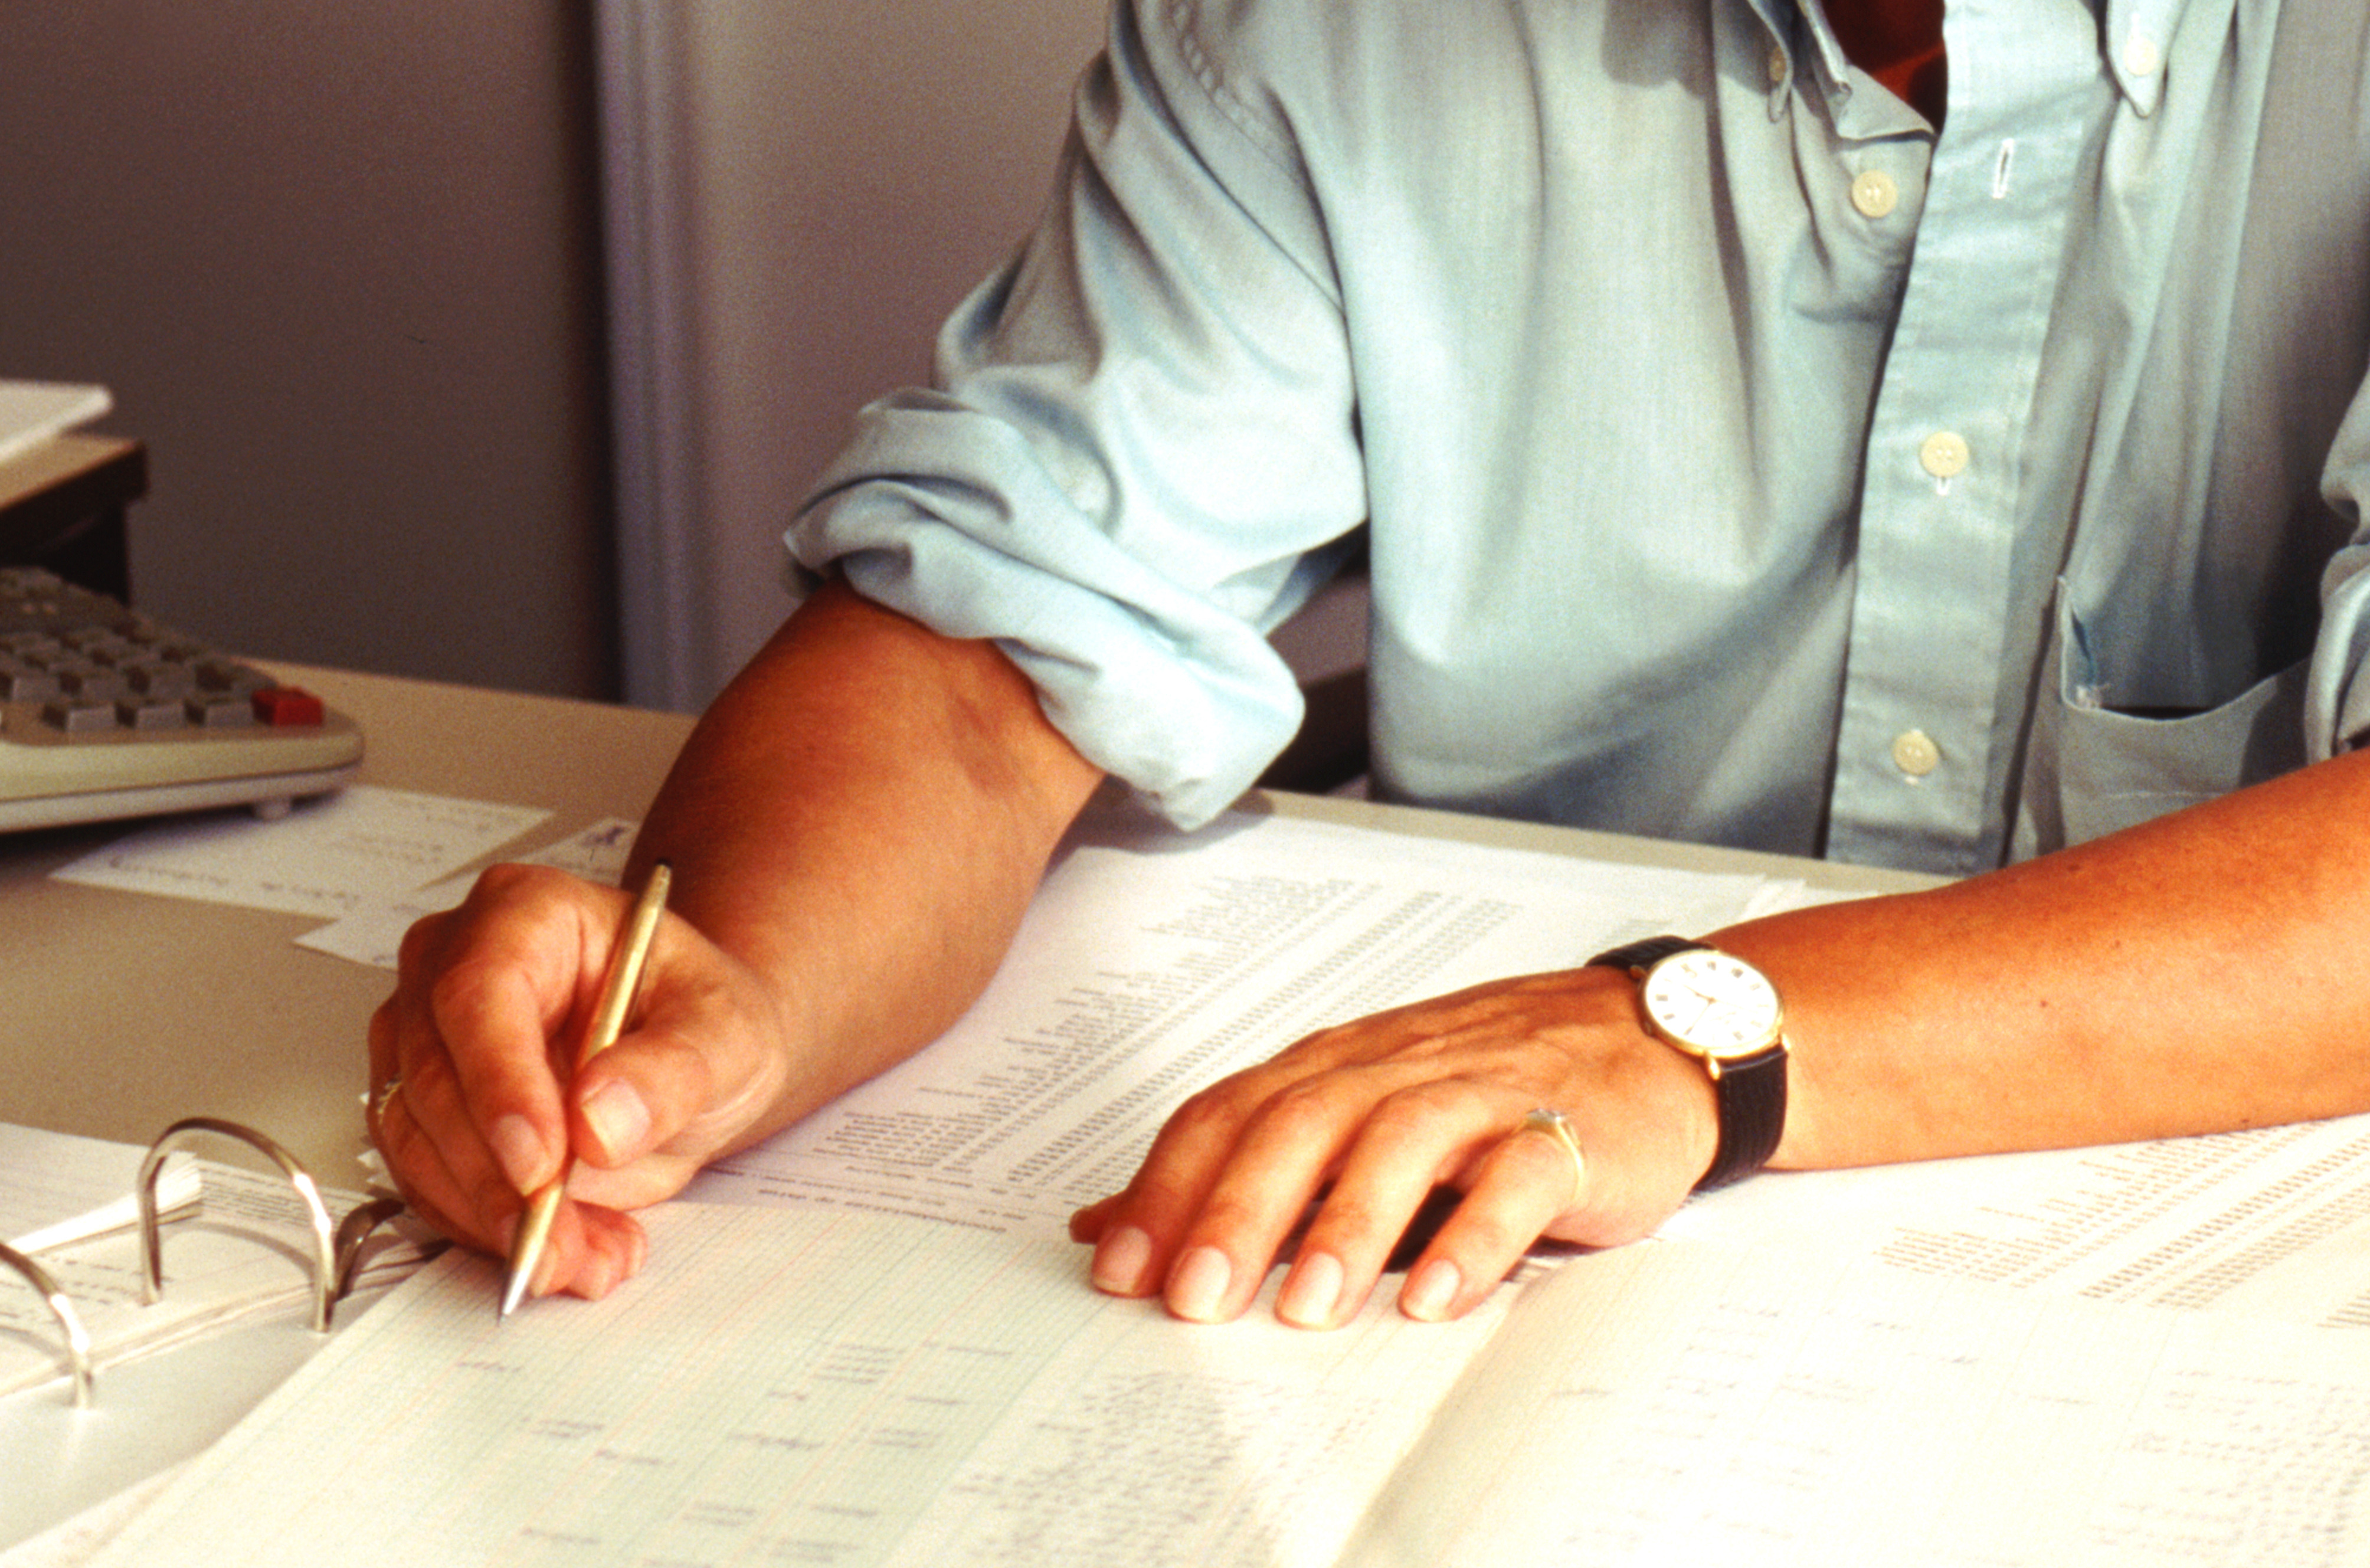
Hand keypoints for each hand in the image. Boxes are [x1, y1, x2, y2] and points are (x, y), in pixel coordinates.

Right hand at [367, 863, 794, 1301]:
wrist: (696, 1058)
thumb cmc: (703, 1020)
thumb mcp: (726, 1035)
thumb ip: (672, 1071)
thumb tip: (600, 1122)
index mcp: (527, 913)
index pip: (479, 993)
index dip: (500, 1085)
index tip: (541, 1165)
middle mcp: (457, 966)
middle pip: (434, 1075)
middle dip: (497, 1179)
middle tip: (561, 1241)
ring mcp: (429, 1039)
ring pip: (417, 1141)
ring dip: (495, 1219)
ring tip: (588, 1255)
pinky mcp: (424, 1110)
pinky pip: (428, 1182)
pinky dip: (491, 1232)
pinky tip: (570, 1249)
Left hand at [1068, 966, 1717, 1327]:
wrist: (1644, 1038)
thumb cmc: (1485, 1083)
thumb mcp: (1352, 1111)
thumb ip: (1238, 1169)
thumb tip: (1106, 1225)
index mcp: (1337, 1066)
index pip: (1232, 1112)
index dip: (1170, 1184)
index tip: (1119, 1266)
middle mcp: (1399, 1069)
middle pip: (1303, 1124)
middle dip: (1240, 1211)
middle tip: (1194, 1298)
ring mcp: (1485, 1095)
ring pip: (1402, 1141)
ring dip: (1348, 1225)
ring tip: (1305, 1308)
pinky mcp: (1566, 1132)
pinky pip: (1517, 1177)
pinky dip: (1475, 1235)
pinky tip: (1437, 1295)